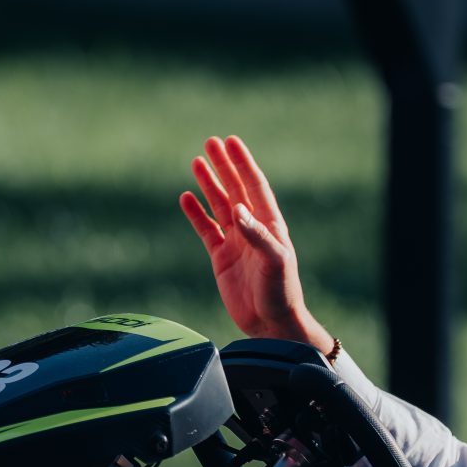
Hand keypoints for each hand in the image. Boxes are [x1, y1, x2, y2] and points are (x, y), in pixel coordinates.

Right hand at [179, 135, 331, 351]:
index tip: (231, 142)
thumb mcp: (274, 261)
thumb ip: (257, 234)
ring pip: (219, 205)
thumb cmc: (280, 292)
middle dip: (224, 166)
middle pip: (235, 189)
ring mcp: (236, 242)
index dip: (243, 163)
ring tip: (196, 162)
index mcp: (269, 224)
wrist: (270, 324)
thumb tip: (238, 209)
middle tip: (210, 142)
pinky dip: (195, 214)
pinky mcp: (221, 258)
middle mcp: (252, 228)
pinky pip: (206, 229)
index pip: (254, 186)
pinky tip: (186, 198)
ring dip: (209, 184)